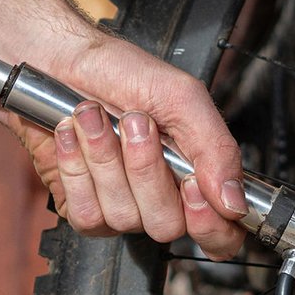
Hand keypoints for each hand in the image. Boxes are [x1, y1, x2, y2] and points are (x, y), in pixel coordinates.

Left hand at [12, 2, 246, 260]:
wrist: (58, 60)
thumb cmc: (120, 73)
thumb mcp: (182, 98)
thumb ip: (216, 150)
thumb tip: (236, 203)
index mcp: (196, 175)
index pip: (221, 234)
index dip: (209, 224)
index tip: (191, 186)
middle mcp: (161, 199)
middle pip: (167, 226)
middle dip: (145, 170)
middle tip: (134, 123)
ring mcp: (121, 208)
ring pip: (123, 217)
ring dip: (105, 158)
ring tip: (95, 116)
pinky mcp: (82, 209)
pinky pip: (87, 214)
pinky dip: (76, 168)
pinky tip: (72, 136)